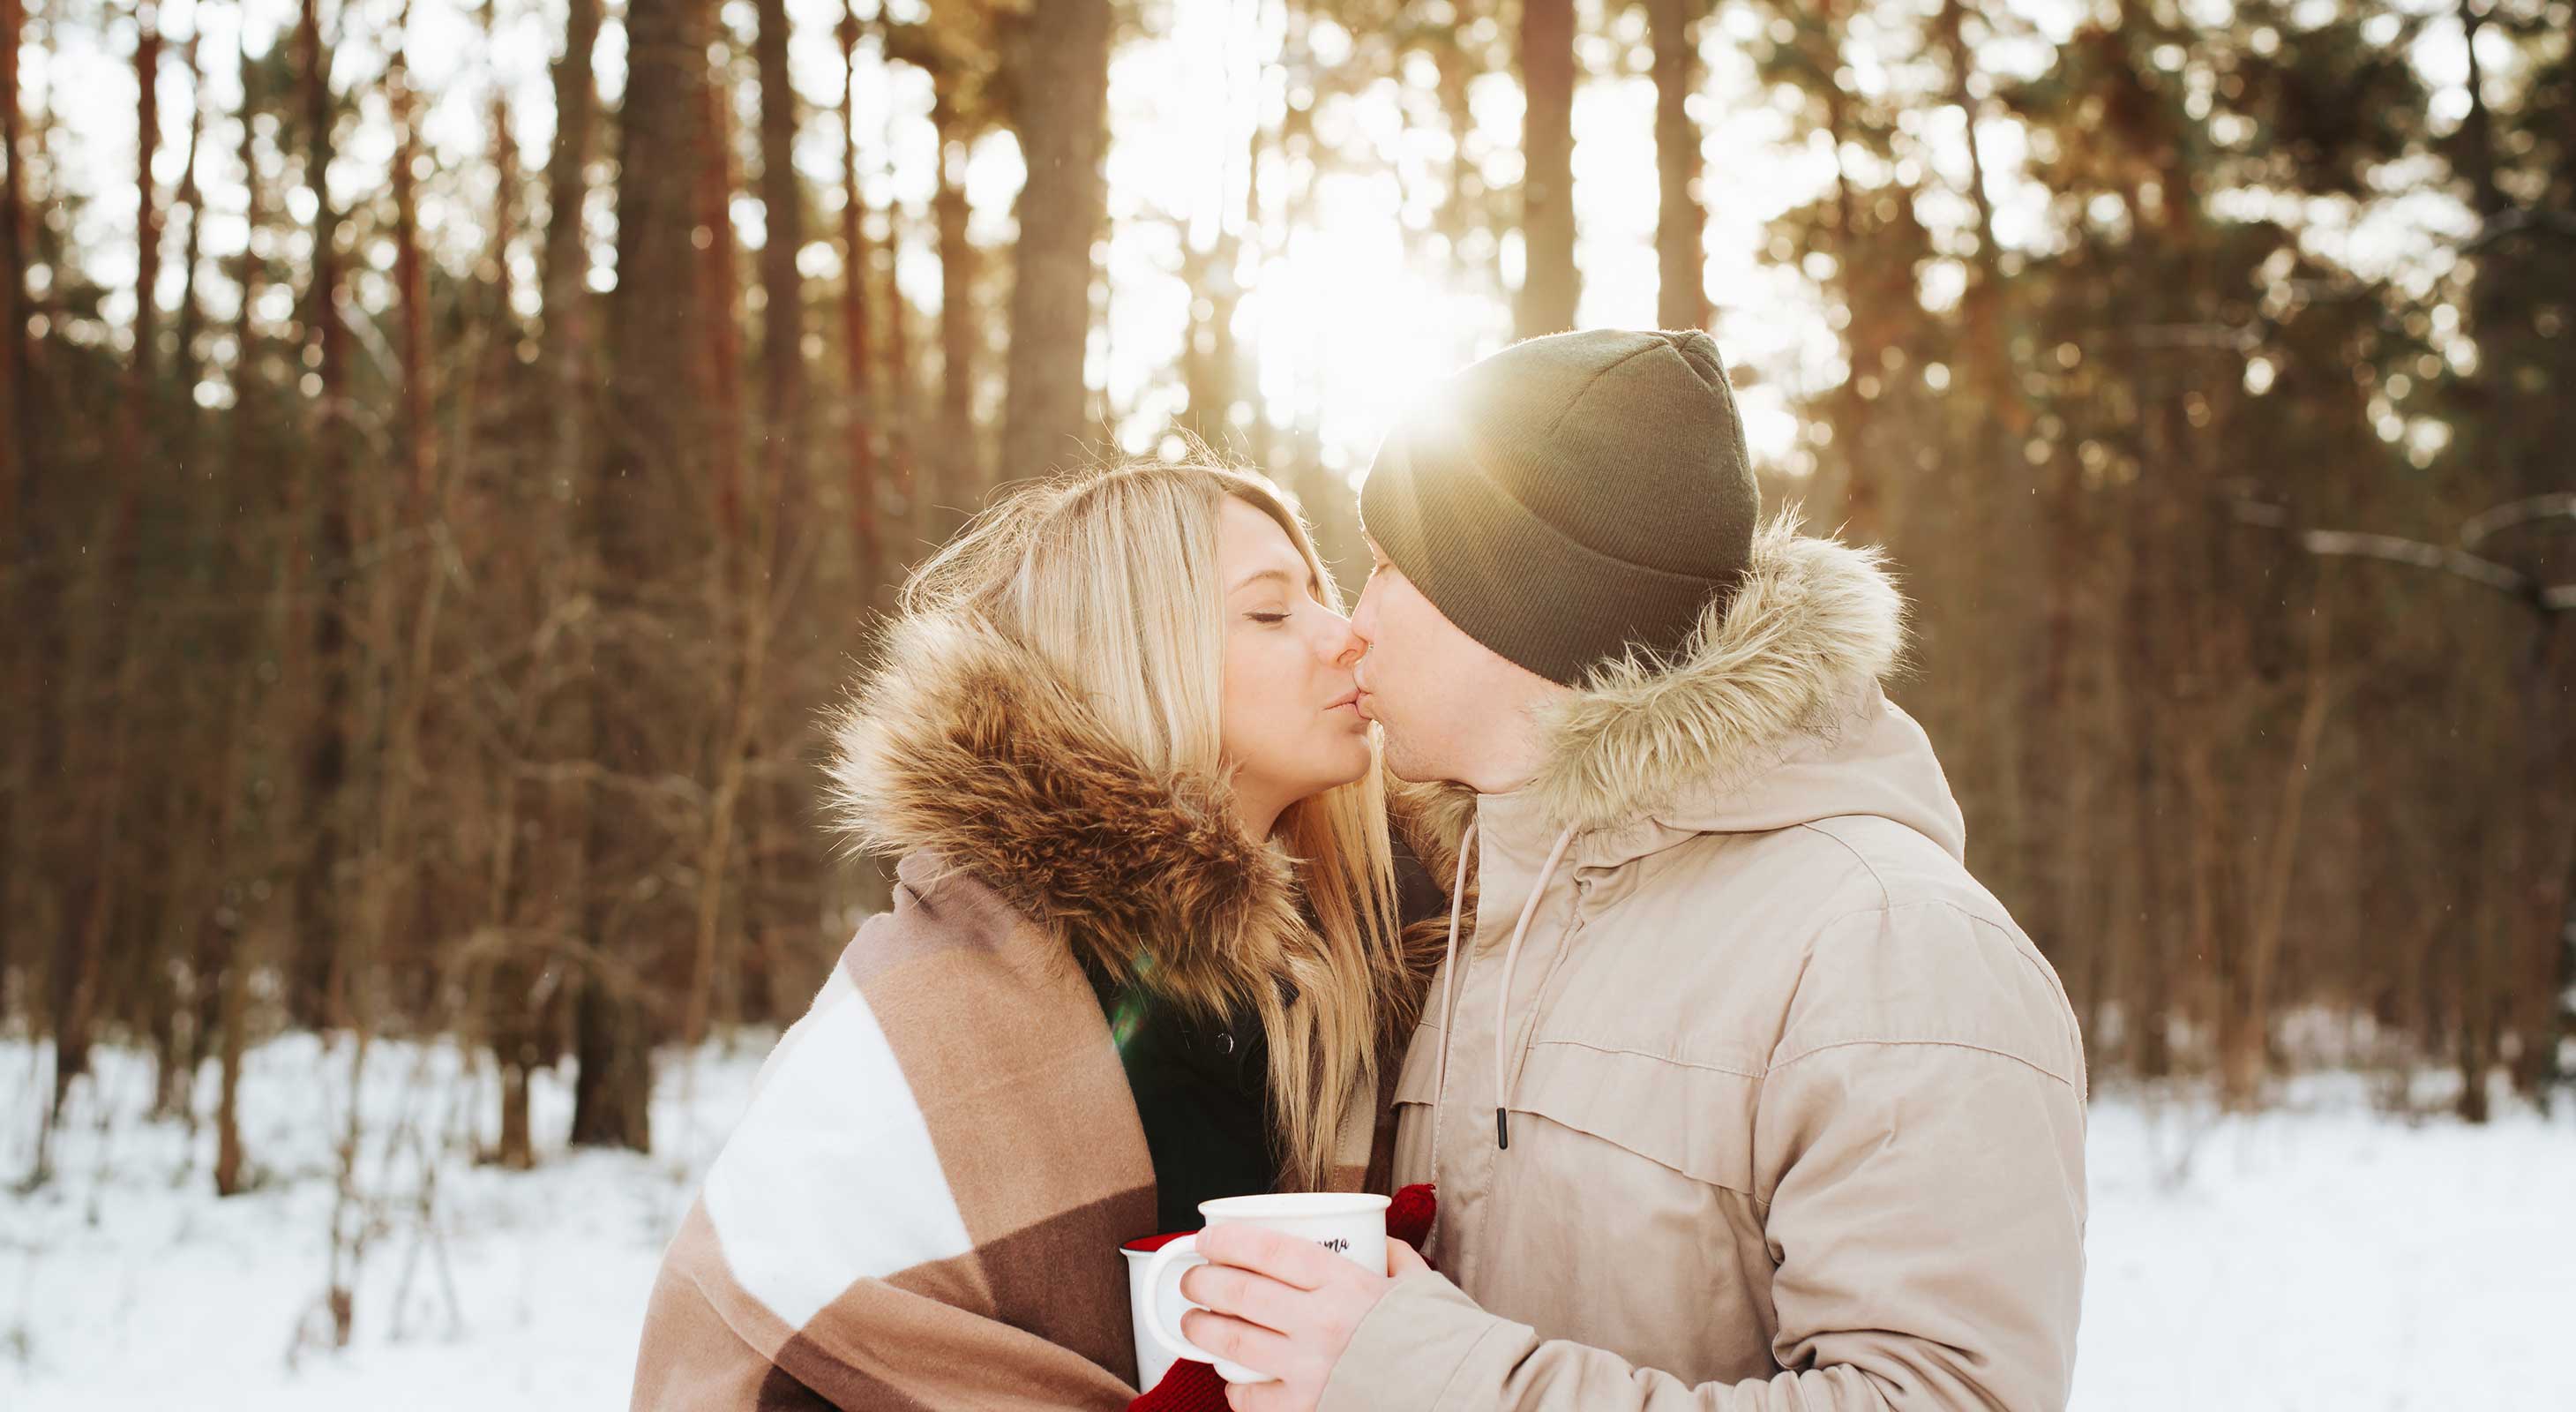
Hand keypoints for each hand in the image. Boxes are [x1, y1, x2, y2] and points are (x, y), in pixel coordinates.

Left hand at [1176, 1229, 1432, 1411]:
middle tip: (1192, 1281)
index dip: (1228, 1241)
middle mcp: (1320, 1321)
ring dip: (1201, 1330)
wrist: (1463, 1395)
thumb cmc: (1443, 1339)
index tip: (1207, 1240)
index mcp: (1344, 1282)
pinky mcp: (1310, 1407)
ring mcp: (1311, 1367)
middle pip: (1239, 1292)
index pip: (1269, 1250)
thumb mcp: (1419, 1284)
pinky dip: (1236, 1389)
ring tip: (1192, 1324)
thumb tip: (1378, 1243)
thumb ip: (1392, 1258)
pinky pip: (1255, 1399)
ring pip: (1233, 1341)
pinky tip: (1233, 1381)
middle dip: (1202, 1282)